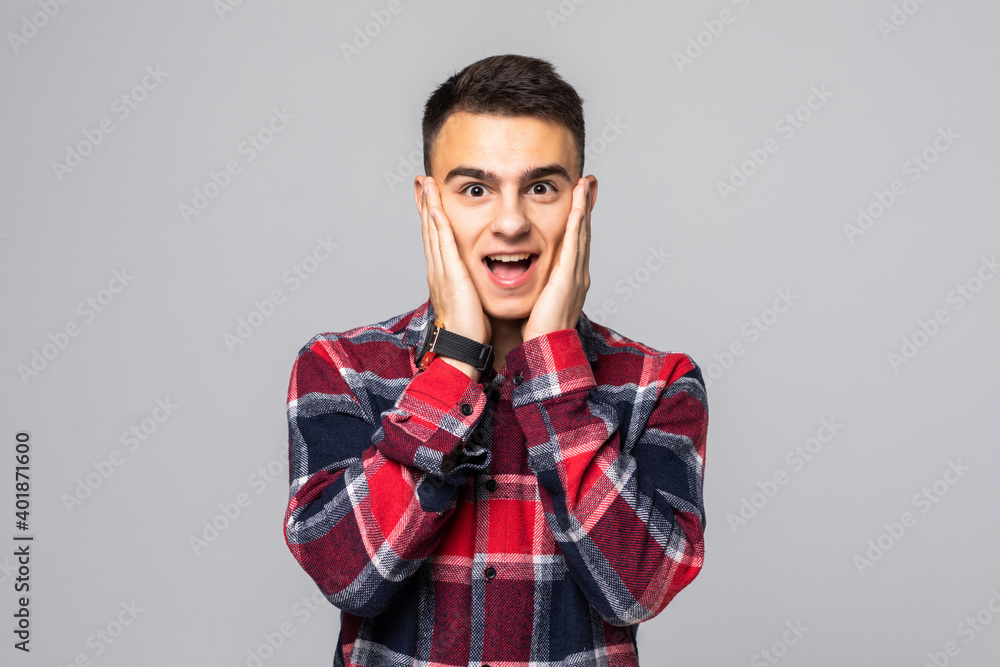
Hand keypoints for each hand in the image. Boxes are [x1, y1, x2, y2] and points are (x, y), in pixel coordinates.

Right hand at [419, 176, 491, 345]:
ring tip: (426, 183)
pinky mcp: (450, 274)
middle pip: (429, 230)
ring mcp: (441, 271)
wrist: (462, 348)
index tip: (431, 198)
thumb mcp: (468, 302)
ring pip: (433, 231)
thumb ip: (469, 288)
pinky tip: (437, 206)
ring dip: (429, 205)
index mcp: (443, 276)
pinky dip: (438, 222)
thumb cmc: (470, 331)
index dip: (432, 217)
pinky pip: (443, 242)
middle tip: (422, 181)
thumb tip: (475, 284)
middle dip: (425, 204)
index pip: (436, 240)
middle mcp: (437, 270)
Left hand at [521, 177, 592, 342]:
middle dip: (585, 206)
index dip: (579, 218)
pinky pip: (573, 247)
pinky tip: (577, 209)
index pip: (575, 241)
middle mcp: (578, 274)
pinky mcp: (568, 279)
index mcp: (571, 278)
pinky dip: (576, 226)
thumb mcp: (542, 301)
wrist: (547, 350)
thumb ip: (542, 286)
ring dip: (583, 208)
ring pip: (581, 235)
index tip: (579, 198)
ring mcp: (576, 276)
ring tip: (584, 185)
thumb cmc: (541, 331)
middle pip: (583, 232)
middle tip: (589, 182)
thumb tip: (534, 277)